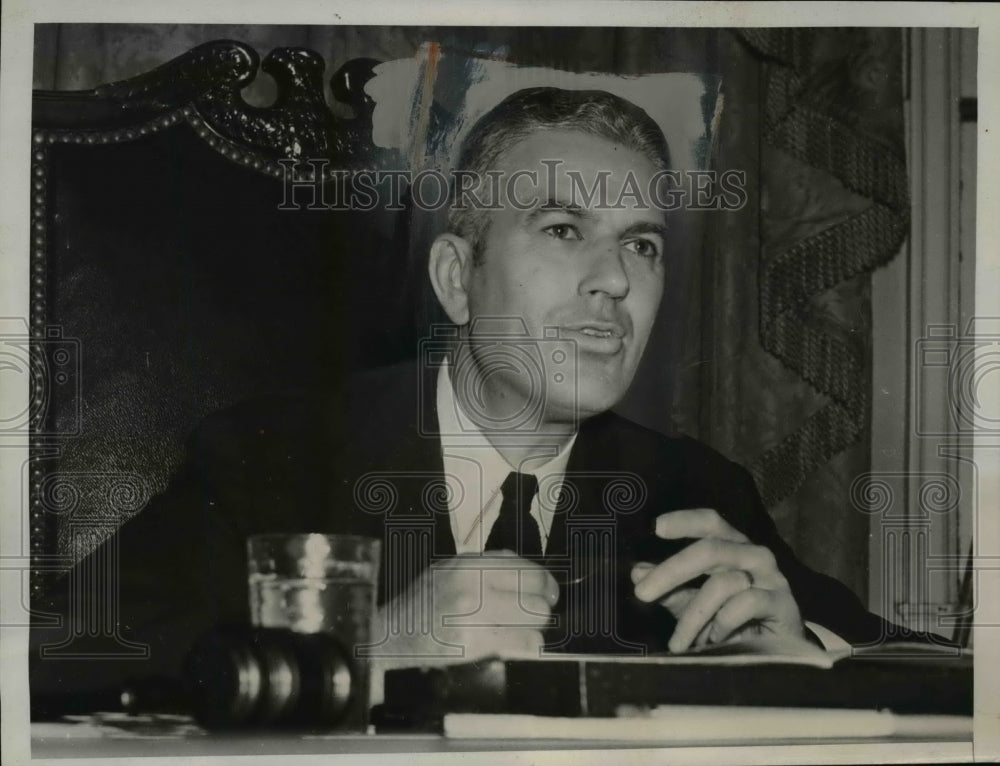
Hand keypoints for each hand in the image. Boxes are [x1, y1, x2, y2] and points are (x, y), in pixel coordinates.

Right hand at [367, 551, 558, 702]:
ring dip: (534, 629)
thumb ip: (486, 566)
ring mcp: (472, 615)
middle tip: (535, 617)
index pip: (527, 570)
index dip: (545, 584)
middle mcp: (472, 585)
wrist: (391, 636)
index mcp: (469, 564)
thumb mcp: (449, 570)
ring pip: (534, 621)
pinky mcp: (471, 644)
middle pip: (536, 596)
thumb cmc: (421, 604)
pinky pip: (522, 645)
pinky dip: (526, 647)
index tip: (548, 593)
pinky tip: (515, 647)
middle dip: (541, 609)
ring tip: (521, 633)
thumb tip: (526, 570)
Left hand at [630, 508, 803, 652]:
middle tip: (642, 593)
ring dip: (693, 616)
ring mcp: (770, 577)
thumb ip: (670, 589)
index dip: (685, 521)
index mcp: (731, 546)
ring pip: (722, 583)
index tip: (657, 528)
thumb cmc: (732, 622)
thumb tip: (638, 573)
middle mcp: (753, 555)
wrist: (776, 655)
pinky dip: (722, 623)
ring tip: (679, 642)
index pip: (710, 522)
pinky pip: (745, 604)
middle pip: (710, 549)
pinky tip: (715, 639)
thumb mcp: (695, 604)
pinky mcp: (782, 603)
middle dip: (671, 571)